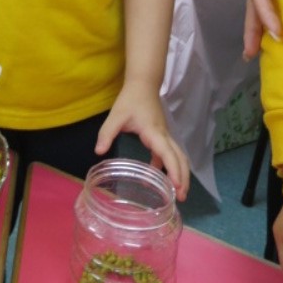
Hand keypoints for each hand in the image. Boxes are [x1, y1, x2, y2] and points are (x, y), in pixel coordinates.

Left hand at [95, 83, 189, 201]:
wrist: (142, 84)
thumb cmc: (130, 100)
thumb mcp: (116, 116)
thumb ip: (107, 133)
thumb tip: (98, 152)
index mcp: (154, 133)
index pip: (168, 153)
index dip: (173, 170)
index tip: (177, 187)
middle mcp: (164, 136)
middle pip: (180, 159)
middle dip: (183, 178)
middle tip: (181, 198)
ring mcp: (164, 135)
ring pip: (178, 156)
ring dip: (180, 173)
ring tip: (177, 192)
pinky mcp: (161, 134)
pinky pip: (169, 152)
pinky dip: (168, 164)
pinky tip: (156, 173)